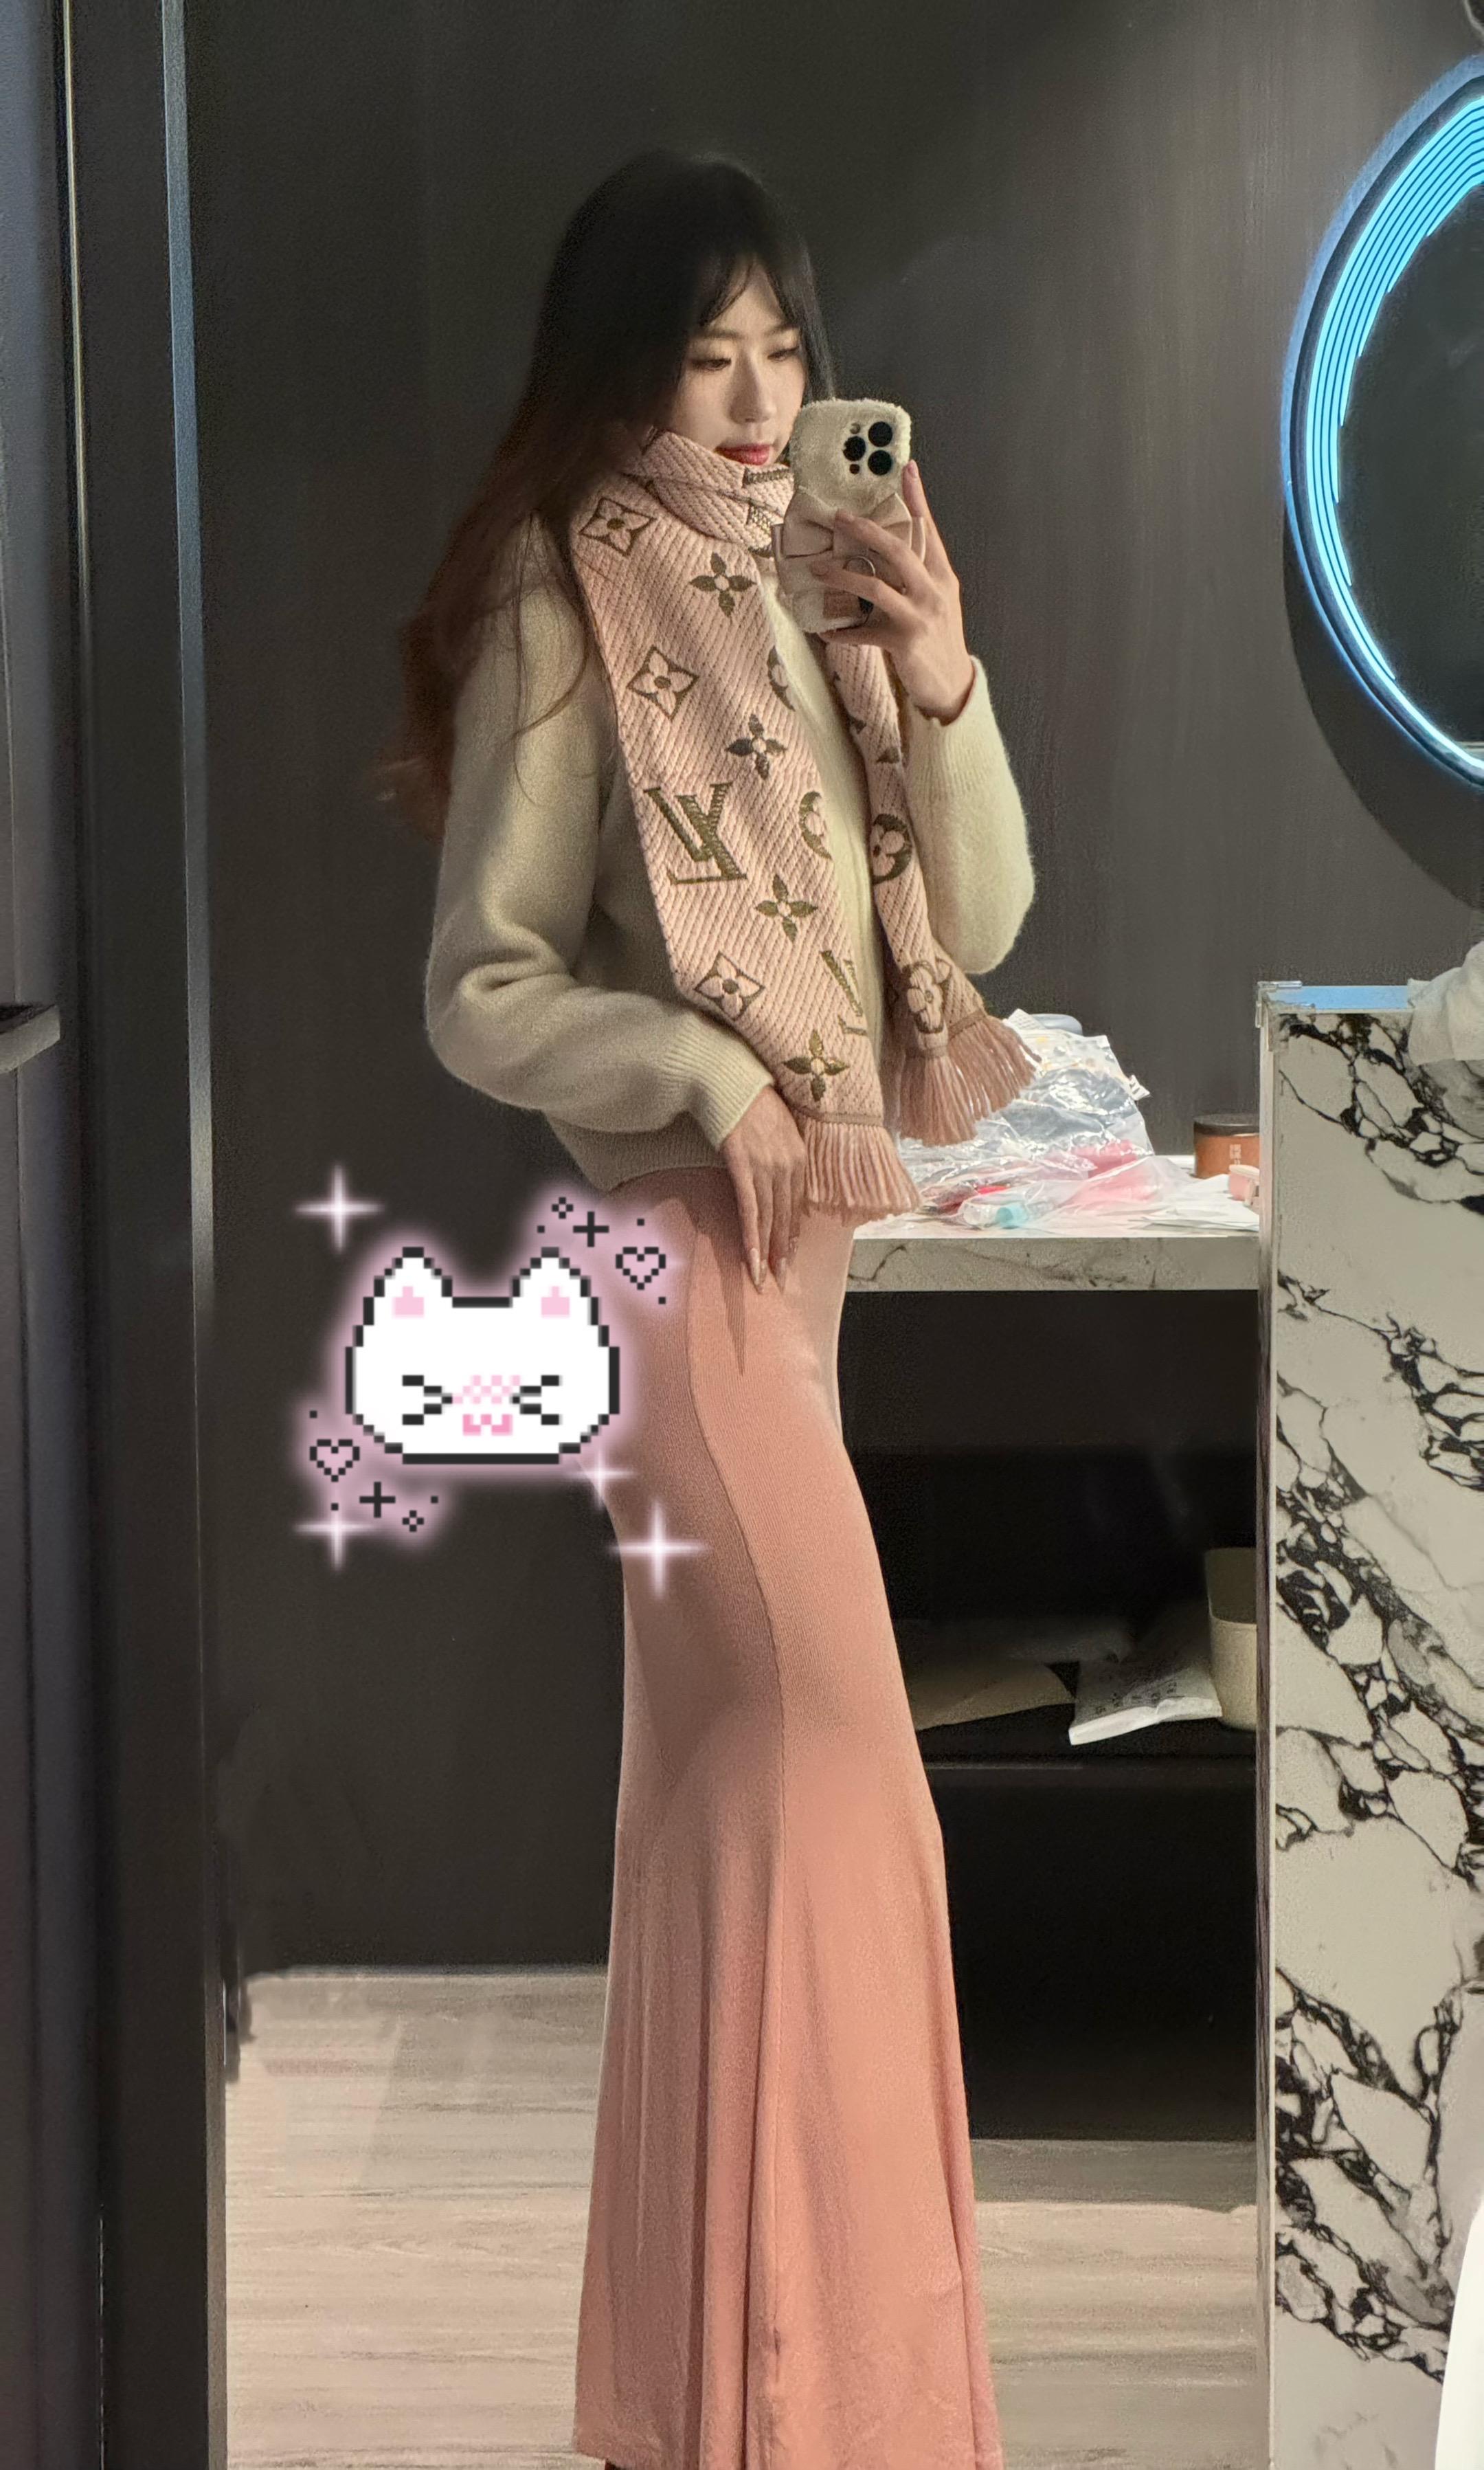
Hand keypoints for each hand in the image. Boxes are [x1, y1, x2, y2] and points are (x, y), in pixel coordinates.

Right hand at [717, 1084, 807, 1289]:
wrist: (728, 1078)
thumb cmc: (749, 1100)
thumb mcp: (776, 1129)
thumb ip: (780, 1157)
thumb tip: (775, 1185)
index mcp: (799, 1156)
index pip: (797, 1205)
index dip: (791, 1234)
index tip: (788, 1258)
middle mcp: (788, 1164)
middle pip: (786, 1217)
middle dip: (782, 1251)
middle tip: (780, 1280)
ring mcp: (767, 1166)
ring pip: (769, 1218)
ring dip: (766, 1252)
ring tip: (763, 1277)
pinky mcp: (743, 1165)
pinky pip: (750, 1209)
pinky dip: (751, 1236)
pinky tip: (750, 1258)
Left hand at [806, 459, 974, 720]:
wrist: (952, 684)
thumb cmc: (938, 638)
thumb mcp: (937, 600)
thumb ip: (918, 575)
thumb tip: (887, 549)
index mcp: (942, 576)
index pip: (928, 531)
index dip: (917, 500)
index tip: (907, 469)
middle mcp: (933, 592)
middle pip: (898, 551)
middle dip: (866, 531)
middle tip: (839, 517)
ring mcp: (919, 617)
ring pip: (876, 588)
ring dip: (842, 576)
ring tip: (818, 569)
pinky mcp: (904, 643)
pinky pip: (864, 633)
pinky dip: (842, 632)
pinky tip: (825, 630)